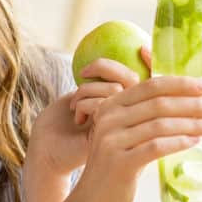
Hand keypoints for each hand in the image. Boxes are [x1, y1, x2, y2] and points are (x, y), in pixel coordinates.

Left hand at [25, 47, 152, 178]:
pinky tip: (78, 118)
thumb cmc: (62, 122)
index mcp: (127, 107)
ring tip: (75, 105)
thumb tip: (128, 55)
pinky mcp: (111, 138)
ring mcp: (124, 129)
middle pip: (134, 79)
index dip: (152, 62)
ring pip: (116, 89)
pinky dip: (85, 103)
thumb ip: (103, 83)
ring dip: (88, 89)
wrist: (49, 152)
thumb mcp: (83, 97)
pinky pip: (103, 105)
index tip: (143, 50)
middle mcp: (131, 118)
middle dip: (105, 68)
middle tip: (83, 72)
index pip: (149, 79)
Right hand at [67, 74, 201, 201]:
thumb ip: (145, 117)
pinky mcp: (120, 163)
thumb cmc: (118, 168)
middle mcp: (108, 118)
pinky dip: (180, 142)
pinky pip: (157, 146)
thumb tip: (189, 102)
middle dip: (193, 104)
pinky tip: (196, 141)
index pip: (151, 86)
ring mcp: (112, 140)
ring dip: (193, 124)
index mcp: (111, 105)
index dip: (181, 84)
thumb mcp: (126, 136)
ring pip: (161, 124)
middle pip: (159, 103)